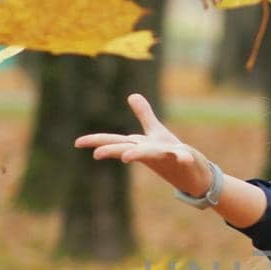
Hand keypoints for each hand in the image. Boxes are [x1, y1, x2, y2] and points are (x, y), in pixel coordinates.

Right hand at [73, 94, 211, 195]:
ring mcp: (165, 155)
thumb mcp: (155, 132)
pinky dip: (183, 158)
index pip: (115, 141)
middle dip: (112, 150)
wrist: (193, 174)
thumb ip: (144, 115)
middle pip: (127, 148)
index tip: (77, 143)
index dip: (96, 140)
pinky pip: (182, 156)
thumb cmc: (170, 153)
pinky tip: (187, 159)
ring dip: (139, 153)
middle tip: (96, 154)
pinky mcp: (183, 157)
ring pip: (150, 153)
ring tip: (126, 156)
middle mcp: (149, 152)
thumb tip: (132, 95)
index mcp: (139, 145)